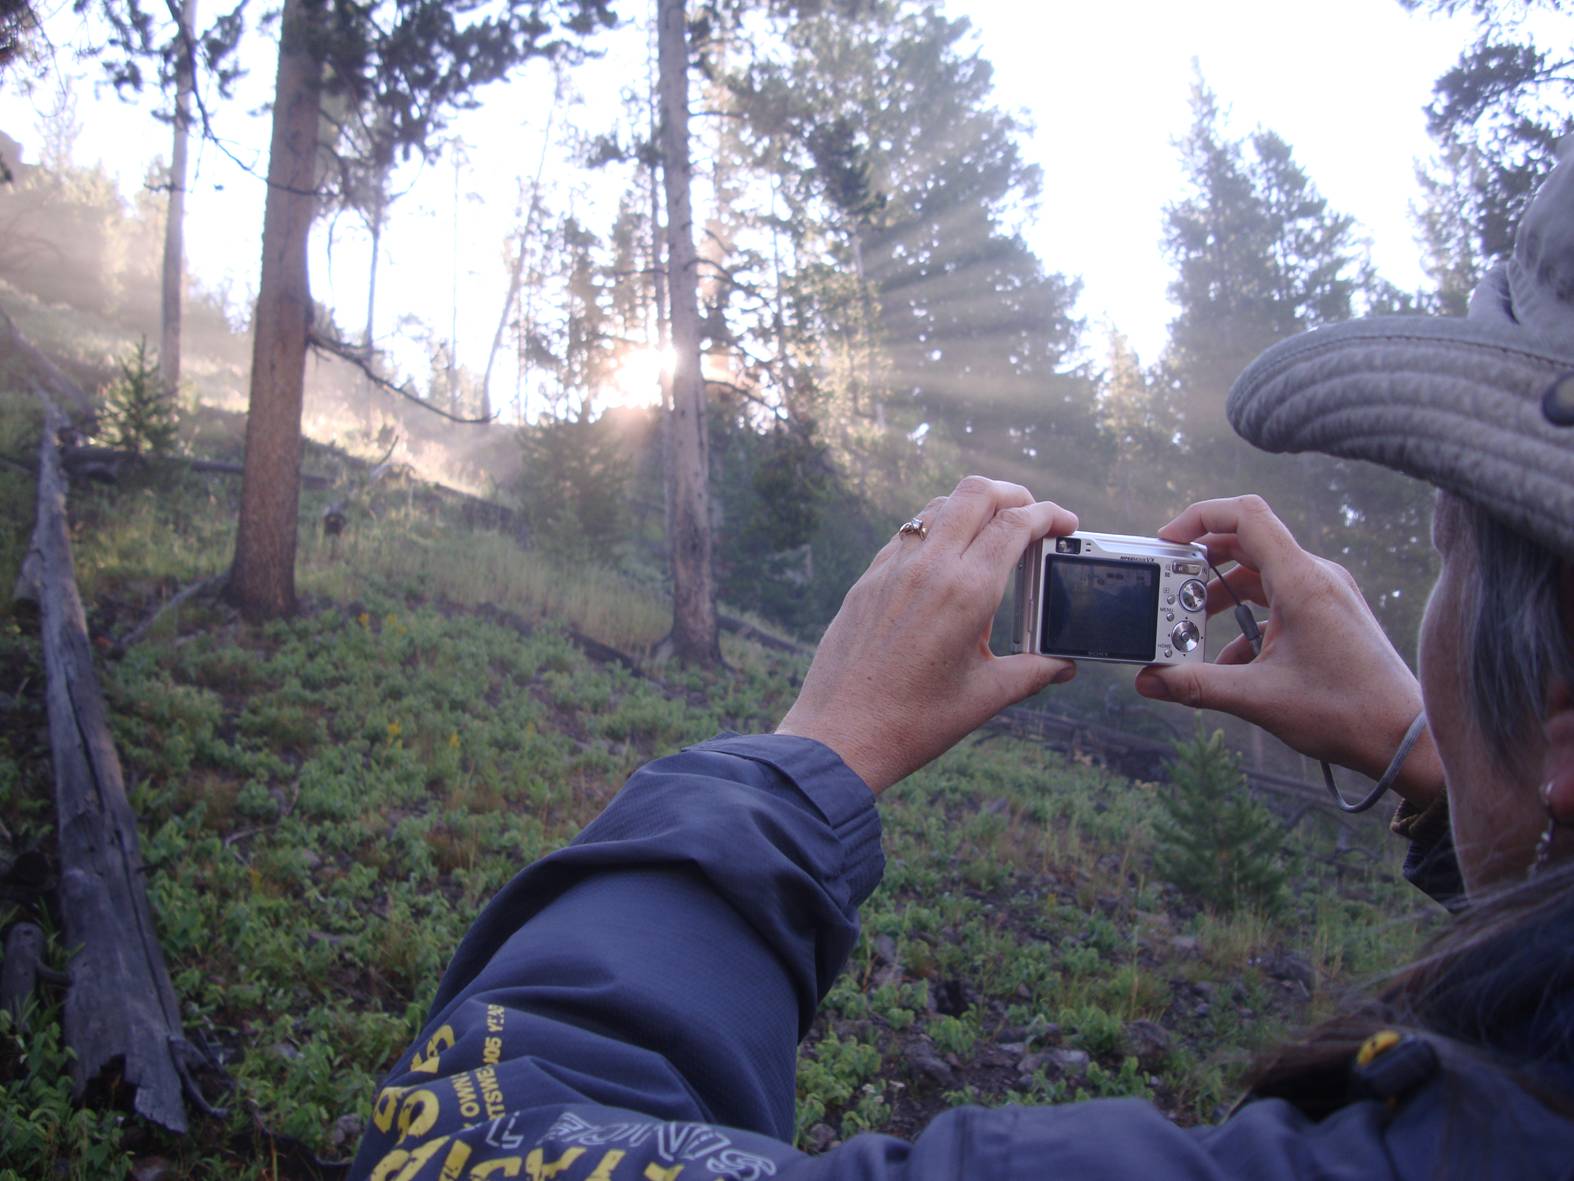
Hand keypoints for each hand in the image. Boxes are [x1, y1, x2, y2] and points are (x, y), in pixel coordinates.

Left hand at [777, 476, 1078, 794]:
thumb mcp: (986, 696)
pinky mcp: (868, 579)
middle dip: (1015, 494)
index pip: (1015, 524)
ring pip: (939, 505)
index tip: (1065, 524)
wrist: (840, 736)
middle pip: (978, 493)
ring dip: (973, 507)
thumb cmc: (913, 722)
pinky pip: (908, 533)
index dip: (1048, 514)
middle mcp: (929, 567)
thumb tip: (1064, 665)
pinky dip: (937, 529)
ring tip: (992, 533)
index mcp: (966, 592)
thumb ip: (1034, 672)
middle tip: (1033, 517)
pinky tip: (946, 558)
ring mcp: (893, 569)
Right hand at [1133, 495, 1442, 806]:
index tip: (1166, 542)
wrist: (1405, 738)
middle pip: (1246, 543)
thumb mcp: (1259, 698)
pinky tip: (1231, 662)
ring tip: (1192, 631)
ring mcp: (1326, 594)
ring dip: (1221, 597)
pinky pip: (1278, 601)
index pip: (1245, 516)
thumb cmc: (1346, 713)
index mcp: (1301, 581)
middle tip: (1170, 594)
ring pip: (1260, 575)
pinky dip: (1247, 620)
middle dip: (1200, 567)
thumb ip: (1196, 685)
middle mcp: (1316, 576)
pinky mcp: (1331, 614)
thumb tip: (1148, 680)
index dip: (1198, 517)